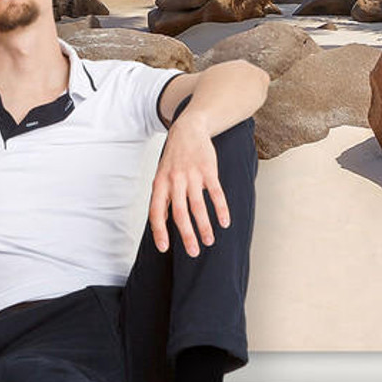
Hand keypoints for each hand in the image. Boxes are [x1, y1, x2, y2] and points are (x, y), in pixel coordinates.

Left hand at [149, 121, 229, 256]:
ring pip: (197, 206)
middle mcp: (174, 180)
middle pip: (179, 212)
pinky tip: (225, 222)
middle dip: (186, 235)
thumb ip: (162, 198)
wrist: (188, 129)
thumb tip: (159, 223)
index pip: (156, 211)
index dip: (159, 230)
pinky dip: (221, 209)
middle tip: (193, 252)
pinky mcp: (208, 170)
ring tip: (209, 241)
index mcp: (160, 184)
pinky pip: (215, 193)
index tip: (164, 248)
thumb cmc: (173, 158)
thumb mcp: (161, 175)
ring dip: (204, 226)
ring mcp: (191, 175)